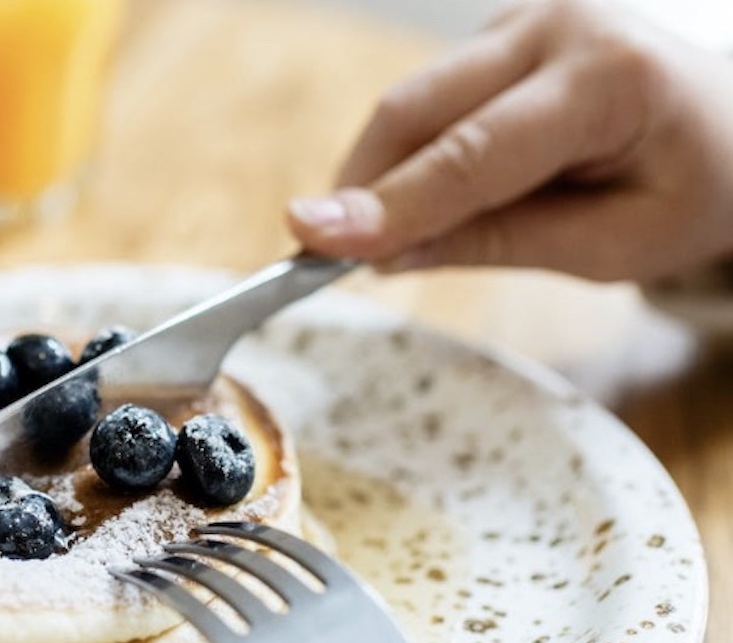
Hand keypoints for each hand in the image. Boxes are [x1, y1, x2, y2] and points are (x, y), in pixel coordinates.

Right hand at [287, 0, 732, 281]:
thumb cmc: (693, 189)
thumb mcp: (611, 246)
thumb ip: (496, 243)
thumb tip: (386, 254)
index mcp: (608, 81)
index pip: (471, 156)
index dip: (389, 206)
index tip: (313, 240)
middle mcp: (560, 26)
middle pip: (417, 108)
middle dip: (362, 186)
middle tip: (324, 253)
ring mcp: (526, 21)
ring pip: (412, 102)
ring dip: (381, 175)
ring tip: (384, 238)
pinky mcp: (502, 35)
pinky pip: (431, 101)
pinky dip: (409, 156)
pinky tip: (424, 196)